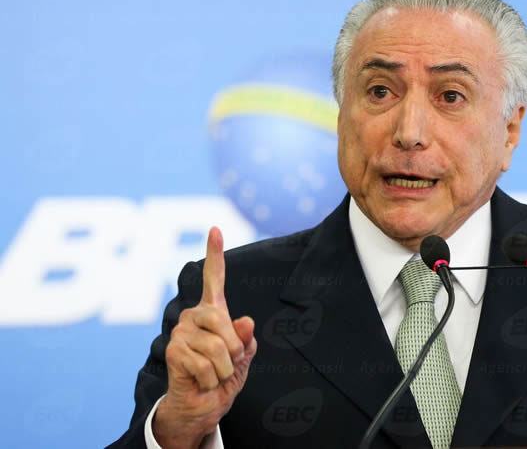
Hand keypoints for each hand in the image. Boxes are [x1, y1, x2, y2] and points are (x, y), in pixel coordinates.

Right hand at [153, 227, 256, 448]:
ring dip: (224, 369)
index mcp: (213, 312)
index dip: (215, 253)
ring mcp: (181, 332)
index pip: (214, 278)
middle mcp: (194, 316)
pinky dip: (211, 379)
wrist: (202, 406)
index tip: (215, 228)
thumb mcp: (243, 358)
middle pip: (222, 320)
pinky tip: (202, 381)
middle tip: (229, 362)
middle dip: (234, 348)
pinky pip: (205, 364)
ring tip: (214, 374)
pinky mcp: (173, 351)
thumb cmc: (223, 377)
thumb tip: (245, 320)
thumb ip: (246, 340)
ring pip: (217, 347)